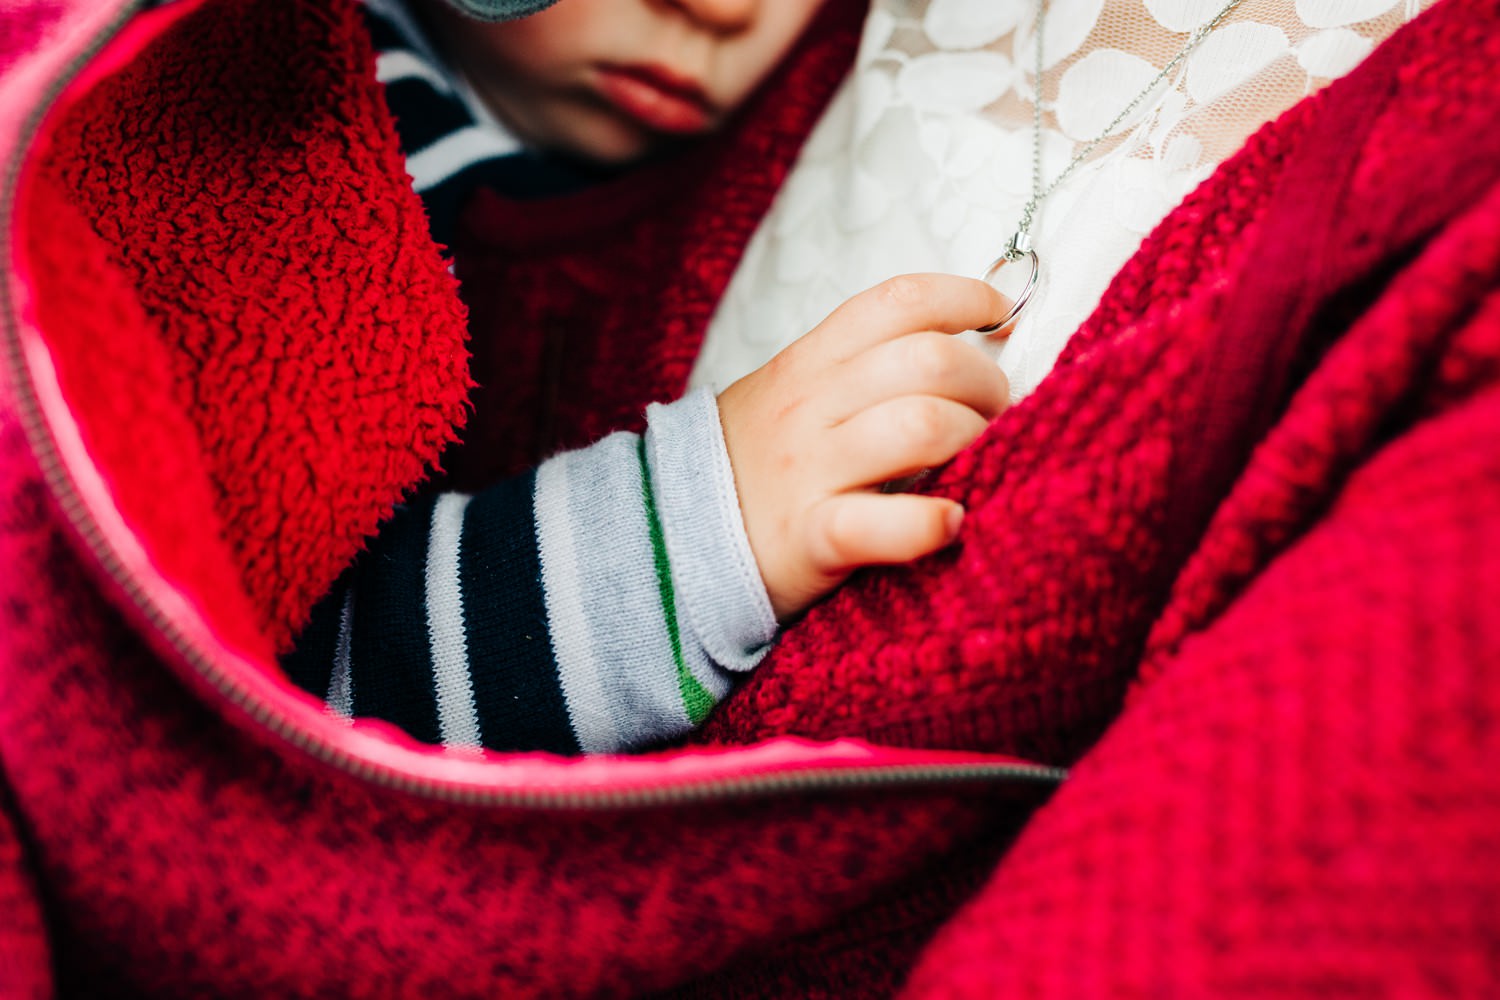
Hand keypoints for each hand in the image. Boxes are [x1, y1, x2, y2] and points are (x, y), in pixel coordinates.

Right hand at [718, 274, 1009, 621]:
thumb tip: (960, 347)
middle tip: (994, 415)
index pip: (897, 302)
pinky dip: (928, 524)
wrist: (670, 538)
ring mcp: (811, 471)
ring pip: (919, 427)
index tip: (996, 316)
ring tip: (979, 463)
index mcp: (810, 362)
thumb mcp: (792, 395)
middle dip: (985, 384)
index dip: (962, 297)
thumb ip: (860, 369)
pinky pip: (881, 524)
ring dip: (973, 442)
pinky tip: (949, 523)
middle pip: (927, 361)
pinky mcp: (813, 538)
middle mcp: (812, 407)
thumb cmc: (754, 467)